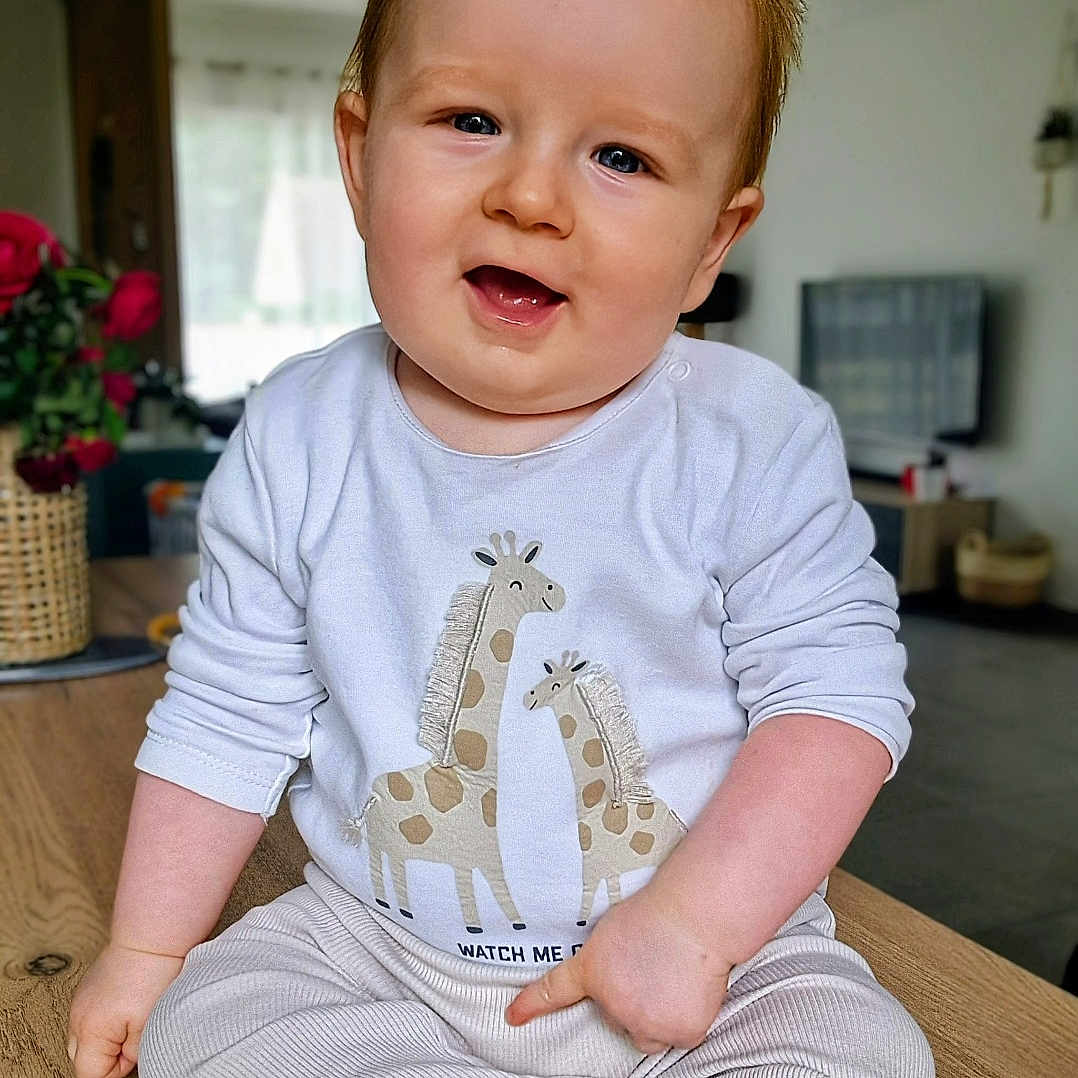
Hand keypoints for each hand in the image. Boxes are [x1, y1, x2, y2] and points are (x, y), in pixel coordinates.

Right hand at [67, 942, 184, 1077]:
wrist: (153, 933)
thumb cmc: (156, 973)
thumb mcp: (150, 1024)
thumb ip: (132, 1053)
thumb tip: (125, 1062)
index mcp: (90, 1031)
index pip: (90, 1074)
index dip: (117, 1069)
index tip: (135, 1053)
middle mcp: (78, 1016)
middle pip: (82, 1058)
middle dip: (107, 1056)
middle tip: (134, 1038)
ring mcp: (81, 999)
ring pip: (84, 1038)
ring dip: (104, 1038)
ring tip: (131, 1019)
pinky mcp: (89, 986)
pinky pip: (89, 1015)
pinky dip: (103, 1019)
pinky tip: (125, 1005)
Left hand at [505, 881, 733, 1054]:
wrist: (694, 919)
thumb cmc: (660, 911)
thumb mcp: (614, 928)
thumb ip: (605, 957)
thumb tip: (611, 969)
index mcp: (593, 969)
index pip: (555, 990)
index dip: (532, 1005)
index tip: (514, 1016)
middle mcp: (613, 1003)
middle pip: (616, 1017)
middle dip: (632, 1001)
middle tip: (652, 969)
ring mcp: (644, 1022)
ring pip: (647, 1032)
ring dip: (657, 1016)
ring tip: (672, 978)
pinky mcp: (677, 1033)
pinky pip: (678, 1035)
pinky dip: (686, 1019)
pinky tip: (690, 988)